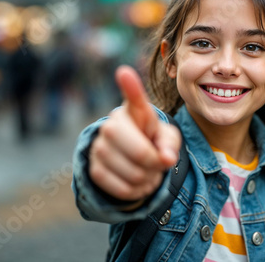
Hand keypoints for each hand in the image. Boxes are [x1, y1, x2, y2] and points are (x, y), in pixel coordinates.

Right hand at [89, 65, 180, 202]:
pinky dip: (136, 191)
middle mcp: (112, 124)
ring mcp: (99, 146)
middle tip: (159, 162)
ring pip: (133, 174)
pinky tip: (137, 182)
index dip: (130, 87)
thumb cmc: (153, 140)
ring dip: (148, 179)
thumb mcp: (167, 138)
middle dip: (155, 163)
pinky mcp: (94, 168)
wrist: (131, 158)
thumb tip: (166, 158)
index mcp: (134, 111)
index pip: (134, 98)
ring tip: (148, 171)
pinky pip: (122, 189)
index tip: (124, 72)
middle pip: (139, 151)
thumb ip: (170, 144)